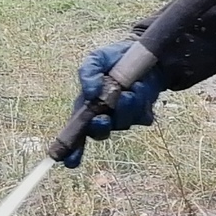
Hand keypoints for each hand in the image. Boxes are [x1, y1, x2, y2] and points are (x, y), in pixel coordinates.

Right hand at [59, 43, 164, 166]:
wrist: (146, 54)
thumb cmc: (116, 58)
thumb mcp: (98, 58)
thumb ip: (88, 71)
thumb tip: (89, 92)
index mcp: (87, 106)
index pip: (77, 132)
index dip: (72, 149)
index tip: (69, 161)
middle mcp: (105, 116)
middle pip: (99, 133)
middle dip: (100, 127)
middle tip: (103, 118)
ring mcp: (124, 117)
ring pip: (122, 123)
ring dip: (124, 107)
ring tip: (128, 90)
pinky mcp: (143, 115)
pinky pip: (141, 117)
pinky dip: (140, 102)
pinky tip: (140, 87)